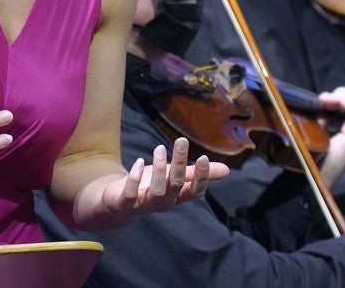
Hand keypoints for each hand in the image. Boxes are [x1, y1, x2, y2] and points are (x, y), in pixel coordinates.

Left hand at [101, 137, 229, 214]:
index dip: (201, 177)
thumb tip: (228, 170)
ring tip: (158, 148)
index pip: (195, 192)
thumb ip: (196, 174)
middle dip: (179, 163)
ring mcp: (143, 205)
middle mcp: (163, 203)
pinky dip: (135, 178)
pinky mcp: (124, 203)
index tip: (203, 157)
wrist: (116, 203)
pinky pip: (131, 193)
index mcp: (177, 196)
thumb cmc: (149, 186)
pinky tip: (140, 162)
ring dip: (159, 169)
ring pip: (157, 191)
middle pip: (175, 186)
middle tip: (181, 140)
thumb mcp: (174, 177)